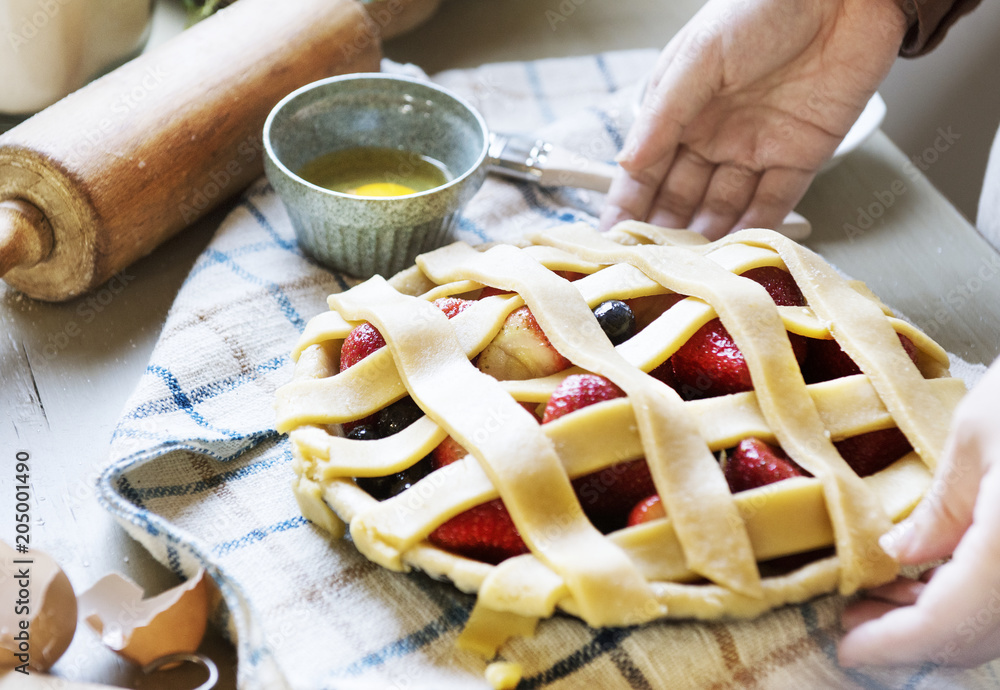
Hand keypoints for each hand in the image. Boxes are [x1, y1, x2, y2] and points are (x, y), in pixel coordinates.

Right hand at [601, 0, 907, 238]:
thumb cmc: (764, 5)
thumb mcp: (699, 56)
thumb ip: (664, 114)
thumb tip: (626, 163)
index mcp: (681, 110)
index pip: (645, 171)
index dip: (627, 207)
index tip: (610, 241)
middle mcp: (713, 135)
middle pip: (680, 198)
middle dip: (664, 233)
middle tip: (651, 267)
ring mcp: (756, 149)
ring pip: (723, 208)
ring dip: (706, 239)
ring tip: (690, 270)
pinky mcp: (801, 157)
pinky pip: (773, 204)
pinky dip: (755, 229)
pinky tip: (735, 253)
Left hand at [839, 357, 999, 667]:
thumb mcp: (976, 439)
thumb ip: (940, 512)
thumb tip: (900, 559)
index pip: (946, 624)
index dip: (893, 646)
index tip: (847, 652)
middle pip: (973, 636)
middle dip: (907, 638)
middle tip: (852, 619)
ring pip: (996, 625)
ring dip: (937, 621)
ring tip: (881, 597)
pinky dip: (969, 601)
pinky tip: (931, 578)